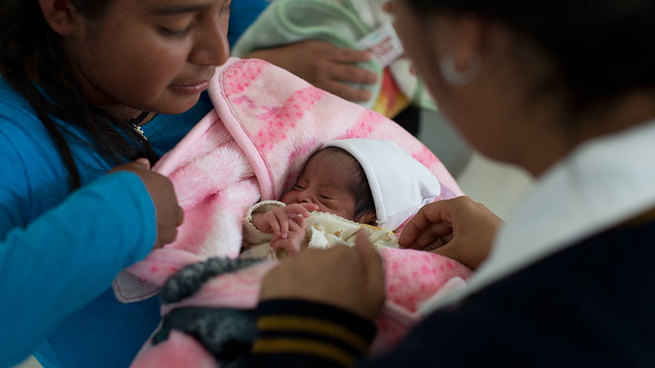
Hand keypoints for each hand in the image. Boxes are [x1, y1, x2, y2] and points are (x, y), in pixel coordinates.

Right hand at [110, 158, 183, 248]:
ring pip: (169, 234)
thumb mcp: (127, 171)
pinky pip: (157, 246)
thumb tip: (145, 163)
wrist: (118, 212)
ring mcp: (167, 229)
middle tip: (149, 219)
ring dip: (160, 233)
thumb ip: (137, 167)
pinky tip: (138, 243)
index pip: (169, 195)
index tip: (147, 203)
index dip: (158, 200)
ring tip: (143, 233)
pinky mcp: (159, 245)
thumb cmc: (123, 187)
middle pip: (175, 216)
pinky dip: (150, 245)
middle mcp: (172, 209)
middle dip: (166, 218)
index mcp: (166, 188)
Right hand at [245, 40, 377, 100]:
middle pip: (351, 73)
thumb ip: (327, 52)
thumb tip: (347, 58)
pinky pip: (332, 100)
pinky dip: (343, 102)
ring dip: (358, 93)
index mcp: (323, 52)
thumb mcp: (310, 46)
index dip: (361, 56)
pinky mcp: (313, 96)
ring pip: (344, 90)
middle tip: (375, 79)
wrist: (269, 67)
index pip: (348, 55)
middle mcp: (323, 68)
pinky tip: (351, 106)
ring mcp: (318, 83)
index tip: (371, 58)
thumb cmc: (290, 56)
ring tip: (368, 95)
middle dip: (365, 76)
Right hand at [252, 203, 317, 238]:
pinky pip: (273, 221)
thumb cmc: (280, 225)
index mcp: (291, 211)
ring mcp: (276, 211)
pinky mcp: (268, 215)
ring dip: (285, 227)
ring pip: (283, 217)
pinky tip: (278, 234)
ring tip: (285, 236)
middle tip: (307, 216)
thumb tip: (307, 225)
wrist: (264, 224)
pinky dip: (276, 228)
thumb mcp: (289, 224)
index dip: (309, 206)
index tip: (317, 208)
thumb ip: (297, 224)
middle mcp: (285, 209)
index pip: (301, 206)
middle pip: (294, 206)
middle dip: (302, 210)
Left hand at [260, 231, 384, 320]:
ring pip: (301, 268)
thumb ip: (373, 259)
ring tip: (307, 305)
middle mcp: (315, 251)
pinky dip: (287, 288)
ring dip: (305, 280)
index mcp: (342, 253)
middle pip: (323, 260)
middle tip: (327, 301)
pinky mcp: (270, 276)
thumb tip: (362, 233)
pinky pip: (282, 278)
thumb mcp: (376, 293)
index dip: (348, 276)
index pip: (347, 258)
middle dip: (325, 275)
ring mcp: (290, 263)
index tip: (347, 293)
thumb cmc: (349, 316)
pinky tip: (292, 305)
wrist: (309, 340)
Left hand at [270, 214, 308, 254]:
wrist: (301, 266)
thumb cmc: (298, 255)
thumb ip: (293, 234)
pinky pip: (279, 240)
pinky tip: (276, 249)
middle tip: (274, 235)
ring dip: (274, 238)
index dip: (290, 219)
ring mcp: (298, 236)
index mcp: (304, 231)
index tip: (282, 226)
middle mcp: (302, 232)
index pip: (299, 218)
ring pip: (281, 231)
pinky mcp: (292, 243)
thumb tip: (284, 227)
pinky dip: (276, 245)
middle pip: (287, 222)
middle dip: (278, 227)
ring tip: (272, 244)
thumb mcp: (297, 241)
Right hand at [399, 196, 501, 268]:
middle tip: (410, 253)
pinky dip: (445, 248)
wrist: (518, 256)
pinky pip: (456, 238)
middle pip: (435, 222)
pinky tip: (437, 259)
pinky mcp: (480, 234)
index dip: (413, 228)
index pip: (427, 213)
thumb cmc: (486, 246)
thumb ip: (432, 254)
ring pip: (445, 232)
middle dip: (422, 238)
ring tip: (421, 258)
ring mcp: (474, 222)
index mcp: (458, 206)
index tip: (404, 243)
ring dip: (433, 244)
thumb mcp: (454, 251)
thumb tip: (414, 259)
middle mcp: (465, 210)